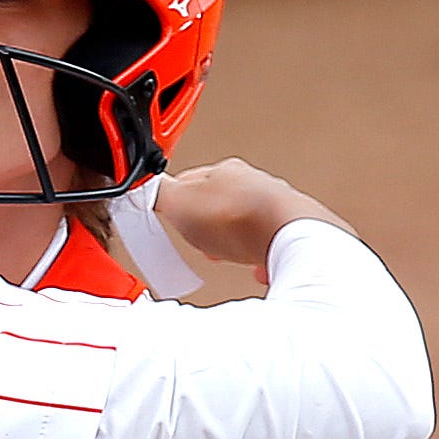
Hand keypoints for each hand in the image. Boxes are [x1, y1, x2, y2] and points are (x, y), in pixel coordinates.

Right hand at [153, 159, 353, 282]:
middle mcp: (254, 184)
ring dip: (233, 241)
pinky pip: (270, 246)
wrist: (293, 237)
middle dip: (207, 226)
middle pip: (219, 203)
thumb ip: (158, 194)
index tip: (170, 218)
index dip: (175, 203)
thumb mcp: (179, 203)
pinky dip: (259, 257)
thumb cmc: (242, 218)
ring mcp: (276, 208)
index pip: (189, 181)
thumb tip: (143, 190)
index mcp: (225, 171)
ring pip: (245, 224)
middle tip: (199, 241)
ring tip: (227, 254)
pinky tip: (255, 267)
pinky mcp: (294, 233)